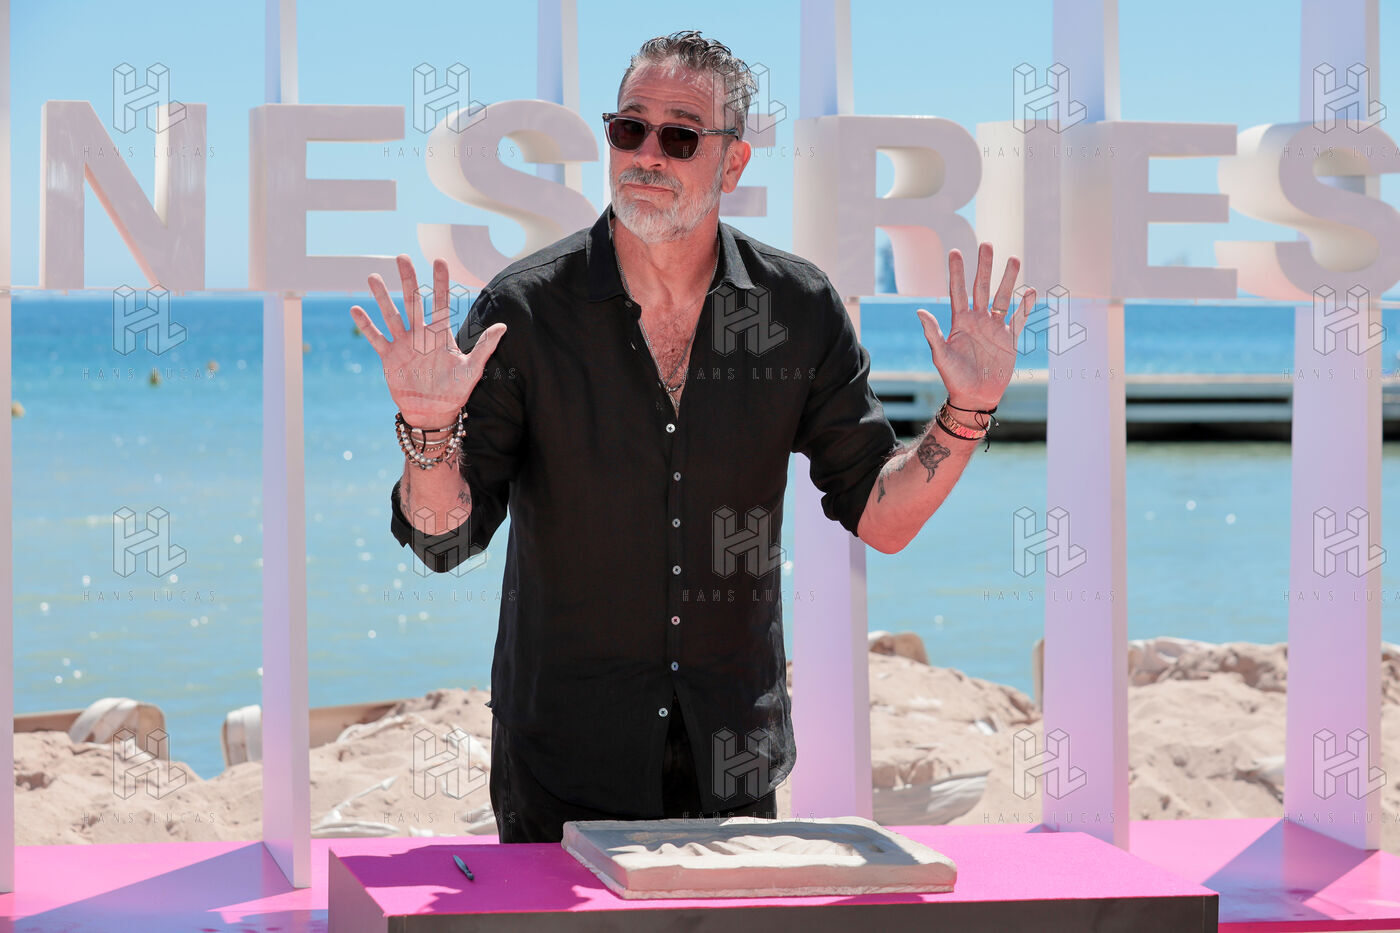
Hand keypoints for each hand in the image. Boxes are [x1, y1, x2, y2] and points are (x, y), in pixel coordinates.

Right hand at [351, 254, 506, 428]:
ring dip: (382, 296)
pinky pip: (376, 338)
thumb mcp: (472, 369)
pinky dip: (366, 325)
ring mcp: (404, 344)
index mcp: (440, 335)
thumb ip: (485, 347)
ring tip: (373, 277)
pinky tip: (356, 309)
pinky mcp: (389, 357)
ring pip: (392, 315)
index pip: (440, 302)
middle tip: (402, 257)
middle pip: (413, 301)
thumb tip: (503, 326)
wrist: (434, 411)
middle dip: (408, 280)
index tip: (439, 261)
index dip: (440, 282)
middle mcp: (420, 335)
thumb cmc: (456, 390)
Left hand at [916, 242, 1033, 411]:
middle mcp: (978, 320)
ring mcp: (995, 328)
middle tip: (987, 244)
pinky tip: (1030, 291)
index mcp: (960, 321)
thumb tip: (920, 311)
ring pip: (1002, 298)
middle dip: (984, 267)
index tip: (955, 251)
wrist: (974, 397)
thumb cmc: (954, 377)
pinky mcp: (1009, 339)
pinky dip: (1025, 306)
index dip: (956, 272)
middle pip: (982, 288)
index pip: (958, 291)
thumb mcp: (940, 355)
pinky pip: (1019, 319)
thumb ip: (933, 333)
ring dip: (1008, 280)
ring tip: (1014, 259)